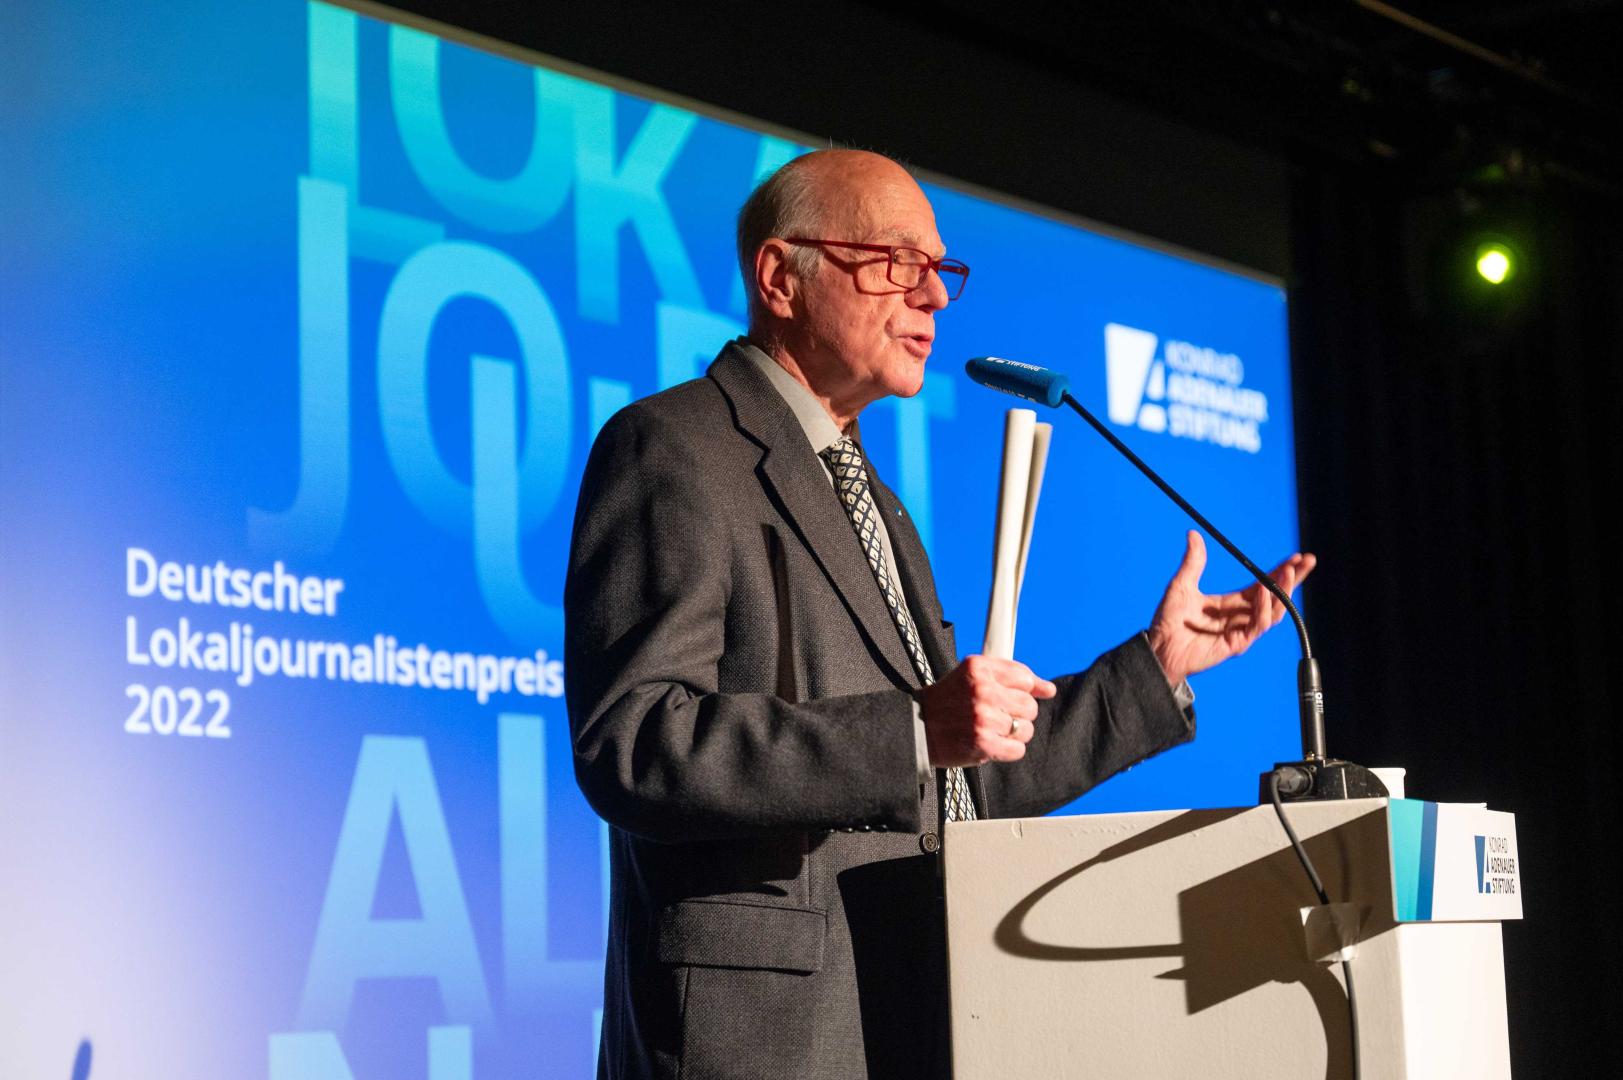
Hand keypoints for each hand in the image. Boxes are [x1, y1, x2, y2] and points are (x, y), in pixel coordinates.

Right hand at [917, 655, 1056, 766]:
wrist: (918, 727)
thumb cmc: (946, 702)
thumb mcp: (971, 676)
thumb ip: (1009, 676)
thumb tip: (1048, 689)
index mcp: (979, 668)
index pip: (1024, 677)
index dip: (1029, 689)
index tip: (1031, 694)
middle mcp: (982, 691)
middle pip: (1029, 705)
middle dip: (1018, 713)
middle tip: (998, 715)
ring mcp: (983, 718)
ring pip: (1025, 729)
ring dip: (1013, 733)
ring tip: (992, 729)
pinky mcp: (984, 743)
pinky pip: (1017, 749)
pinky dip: (1007, 749)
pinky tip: (991, 742)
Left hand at [1147, 531, 1315, 685]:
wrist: (1159, 647)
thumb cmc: (1168, 620)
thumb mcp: (1181, 584)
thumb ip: (1192, 562)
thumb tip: (1193, 534)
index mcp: (1231, 602)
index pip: (1263, 584)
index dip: (1279, 571)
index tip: (1295, 557)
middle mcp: (1240, 616)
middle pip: (1275, 596)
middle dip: (1292, 578)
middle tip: (1307, 561)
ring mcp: (1241, 630)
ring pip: (1273, 610)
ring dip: (1282, 590)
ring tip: (1289, 571)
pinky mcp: (1238, 643)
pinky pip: (1258, 624)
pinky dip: (1264, 608)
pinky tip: (1264, 592)